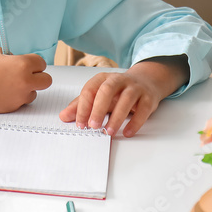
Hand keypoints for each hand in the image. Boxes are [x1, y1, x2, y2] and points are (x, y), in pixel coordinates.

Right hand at [0, 47, 52, 112]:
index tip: (27, 64)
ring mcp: (18, 97)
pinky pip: (21, 102)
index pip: (42, 63)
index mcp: (22, 64)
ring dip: (26, 89)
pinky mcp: (11, 108)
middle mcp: (24, 82)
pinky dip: (15, 98)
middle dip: (37, 77)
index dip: (33, 63)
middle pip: (46, 81)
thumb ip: (11, 56)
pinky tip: (1, 93)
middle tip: (26, 75)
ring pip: (34, 93)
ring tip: (9, 85)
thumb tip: (16, 60)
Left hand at [59, 57, 188, 136]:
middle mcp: (119, 80)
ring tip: (108, 132)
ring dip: (117, 117)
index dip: (84, 107)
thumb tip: (63, 116)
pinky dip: (135, 122)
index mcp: (102, 79)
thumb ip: (80, 106)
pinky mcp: (148, 98)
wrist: (146, 82)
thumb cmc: (117, 91)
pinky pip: (143, 110)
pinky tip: (127, 132)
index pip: (90, 90)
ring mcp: (135, 88)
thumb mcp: (98, 96)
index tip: (80, 123)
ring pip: (127, 99)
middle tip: (93, 126)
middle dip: (98, 108)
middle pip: (107, 90)